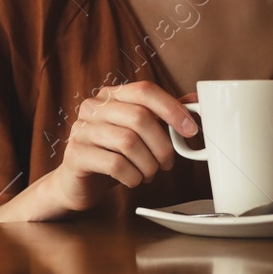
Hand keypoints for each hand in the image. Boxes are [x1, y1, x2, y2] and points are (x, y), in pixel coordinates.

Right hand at [42, 81, 197, 214]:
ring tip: (149, 173)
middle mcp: (93, 107)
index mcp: (111, 95)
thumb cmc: (113, 154)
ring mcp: (81, 129)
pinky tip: (134, 180)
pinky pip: (115, 164)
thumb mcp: (140, 132)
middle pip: (140, 117)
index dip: (172, 109)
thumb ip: (163, 115)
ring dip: (148, 164)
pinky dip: (133, 176)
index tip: (191, 130)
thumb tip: (196, 102)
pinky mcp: (76, 154)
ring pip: (129, 142)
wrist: (79, 182)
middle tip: (167, 163)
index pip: (145, 90)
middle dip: (162, 146)